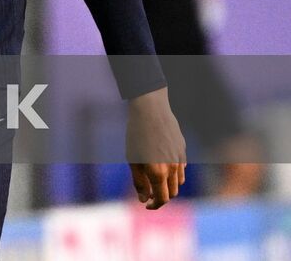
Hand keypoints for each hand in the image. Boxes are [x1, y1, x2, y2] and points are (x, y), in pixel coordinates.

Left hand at [126, 87, 186, 208]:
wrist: (151, 111)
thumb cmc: (136, 135)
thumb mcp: (132, 160)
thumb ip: (139, 182)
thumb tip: (144, 200)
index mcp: (158, 172)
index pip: (162, 199)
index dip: (154, 205)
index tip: (146, 205)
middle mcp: (172, 168)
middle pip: (172, 193)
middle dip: (161, 197)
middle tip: (148, 193)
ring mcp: (180, 159)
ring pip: (179, 182)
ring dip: (168, 186)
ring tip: (154, 179)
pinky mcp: (183, 151)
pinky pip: (181, 169)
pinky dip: (173, 174)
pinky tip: (162, 165)